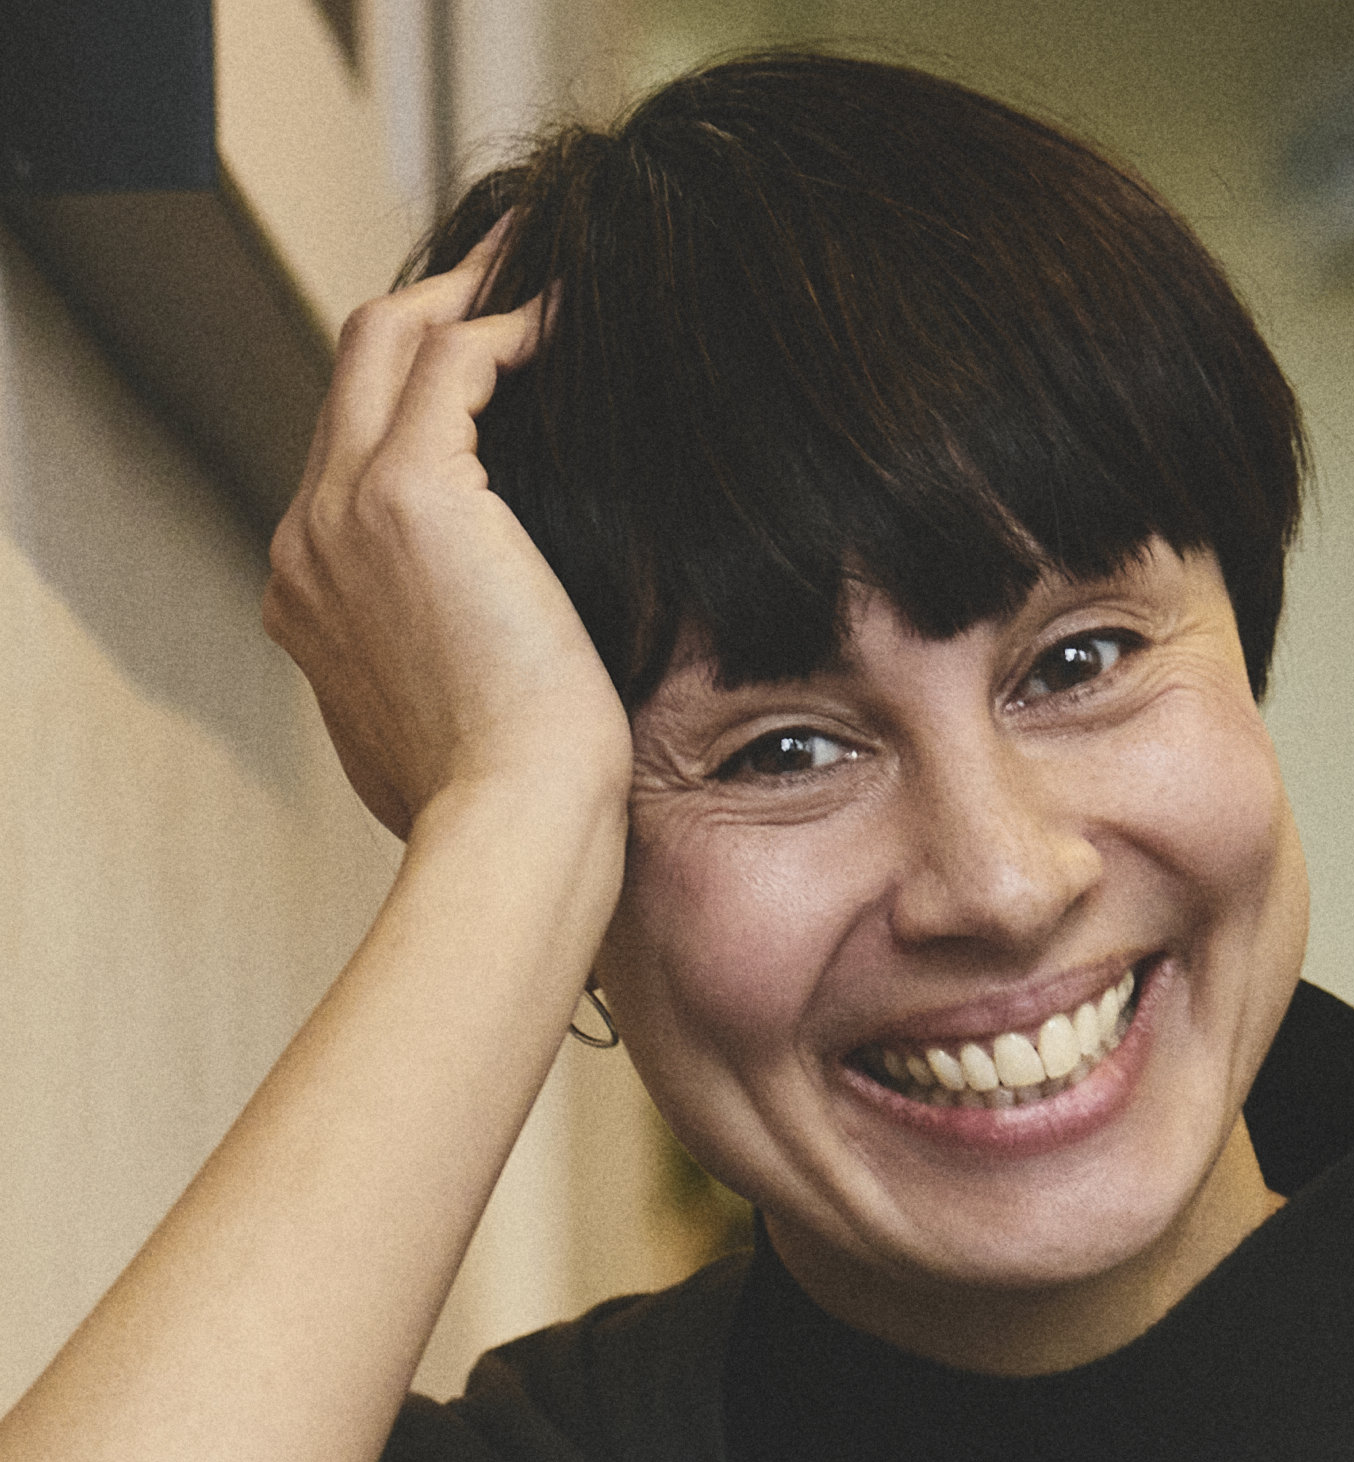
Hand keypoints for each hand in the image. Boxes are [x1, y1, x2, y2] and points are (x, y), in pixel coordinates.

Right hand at [263, 227, 629, 840]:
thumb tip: (468, 659)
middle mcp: (307, 538)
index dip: (416, 394)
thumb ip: (421, 666)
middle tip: (511, 273)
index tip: (489, 366)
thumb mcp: (430, 728)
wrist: (510, 824)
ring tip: (541, 268)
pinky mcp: (410, 494)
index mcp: (310, 594)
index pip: (348, 448)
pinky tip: (567, 319)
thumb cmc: (501, 797)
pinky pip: (454, 359)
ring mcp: (344, 511)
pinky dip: (510, 324)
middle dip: (430, 309)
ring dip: (467, 291)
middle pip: (350, 370)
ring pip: (387, 340)